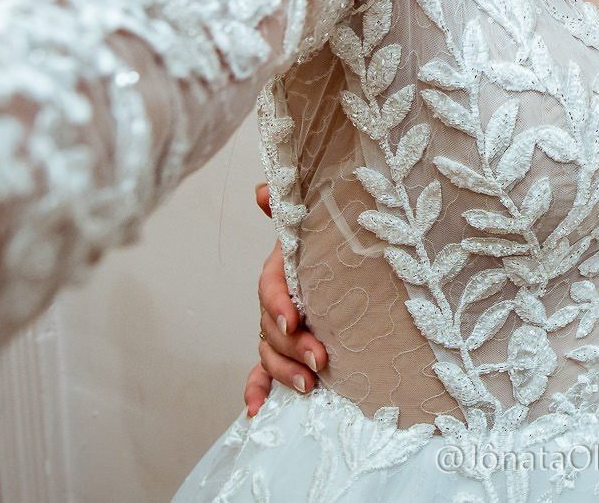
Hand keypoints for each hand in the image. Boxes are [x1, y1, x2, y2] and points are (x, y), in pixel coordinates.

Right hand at [243, 183, 327, 415]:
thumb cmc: (325, 246)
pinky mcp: (282, 353)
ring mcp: (277, 331)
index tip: (295, 321)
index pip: (271, 289)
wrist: (341, 265)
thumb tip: (262, 188)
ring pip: (269, 353)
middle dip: (293, 346)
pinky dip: (258, 390)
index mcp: (281, 272)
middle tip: (320, 358)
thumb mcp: (314, 225)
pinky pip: (263, 373)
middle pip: (270, 328)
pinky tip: (257, 411)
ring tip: (308, 386)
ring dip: (283, 372)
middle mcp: (276, 303)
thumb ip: (290, 209)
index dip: (279, 305)